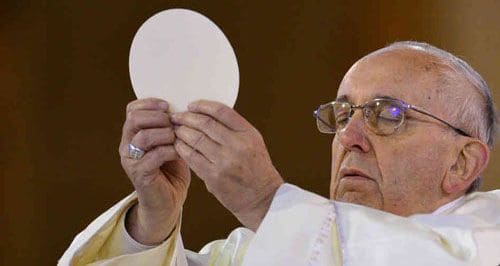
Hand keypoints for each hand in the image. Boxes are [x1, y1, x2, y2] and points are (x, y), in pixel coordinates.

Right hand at [118, 98, 190, 244]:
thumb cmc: (171, 171)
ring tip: (177, 138)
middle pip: (134, 119)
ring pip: (143, 137)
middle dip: (157, 117)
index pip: (132, 109)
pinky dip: (170, 151)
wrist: (167, 202)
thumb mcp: (170, 143)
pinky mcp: (140, 174)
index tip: (167, 105)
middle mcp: (127, 146)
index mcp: (133, 134)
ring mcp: (131, 160)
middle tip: (173, 123)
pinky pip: (154, 156)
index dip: (149, 103)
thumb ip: (170, 127)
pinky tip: (180, 152)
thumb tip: (182, 109)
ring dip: (165, 134)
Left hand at [171, 100, 282, 230]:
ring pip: (195, 139)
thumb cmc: (257, 169)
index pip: (221, 111)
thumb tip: (207, 115)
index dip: (203, 106)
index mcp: (248, 133)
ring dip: (181, 132)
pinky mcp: (213, 176)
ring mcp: (225, 161)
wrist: (262, 198)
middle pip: (205, 123)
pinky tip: (178, 145)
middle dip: (186, 117)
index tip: (192, 105)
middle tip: (177, 117)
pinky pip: (191, 157)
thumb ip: (234, 129)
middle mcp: (237, 145)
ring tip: (176, 130)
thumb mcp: (253, 142)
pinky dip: (181, 148)